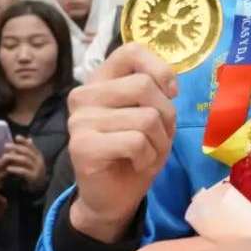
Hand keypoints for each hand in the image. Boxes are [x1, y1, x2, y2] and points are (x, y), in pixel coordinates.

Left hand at [4, 135, 47, 192]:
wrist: (39, 187)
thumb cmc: (32, 172)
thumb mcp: (31, 161)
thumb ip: (28, 152)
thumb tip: (29, 139)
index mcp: (38, 155)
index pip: (31, 146)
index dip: (24, 141)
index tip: (16, 137)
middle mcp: (39, 161)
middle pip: (27, 151)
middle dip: (16, 147)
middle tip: (6, 145)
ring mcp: (37, 169)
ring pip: (25, 160)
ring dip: (14, 157)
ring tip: (4, 156)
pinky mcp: (33, 177)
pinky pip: (24, 171)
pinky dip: (16, 169)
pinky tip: (8, 168)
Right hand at [67, 43, 177, 242]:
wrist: (111, 198)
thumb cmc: (134, 152)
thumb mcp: (151, 115)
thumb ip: (155, 91)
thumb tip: (169, 83)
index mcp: (101, 80)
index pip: (130, 51)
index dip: (159, 68)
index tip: (170, 92)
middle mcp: (84, 94)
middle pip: (144, 85)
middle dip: (166, 115)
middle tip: (158, 136)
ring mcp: (80, 120)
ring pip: (146, 117)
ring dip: (160, 142)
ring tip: (146, 153)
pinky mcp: (82, 146)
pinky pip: (136, 141)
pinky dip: (148, 157)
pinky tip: (136, 164)